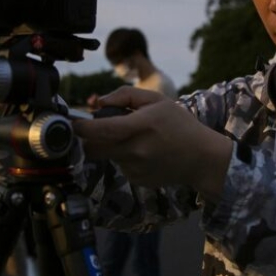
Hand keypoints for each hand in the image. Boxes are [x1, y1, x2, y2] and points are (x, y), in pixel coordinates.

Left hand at [71, 86, 232, 200]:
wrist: (202, 159)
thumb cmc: (180, 125)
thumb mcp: (157, 100)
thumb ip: (125, 95)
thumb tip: (98, 102)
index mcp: (141, 126)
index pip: (101, 130)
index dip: (81, 127)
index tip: (73, 122)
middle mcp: (136, 150)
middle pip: (94, 147)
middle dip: (89, 138)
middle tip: (96, 129)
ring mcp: (136, 168)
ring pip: (107, 156)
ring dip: (111, 147)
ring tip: (136, 140)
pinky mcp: (137, 180)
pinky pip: (120, 167)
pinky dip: (124, 158)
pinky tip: (144, 153)